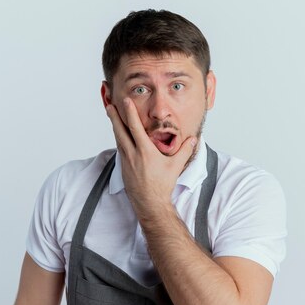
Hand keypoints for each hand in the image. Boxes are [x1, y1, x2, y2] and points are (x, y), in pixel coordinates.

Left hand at [106, 98, 196, 217]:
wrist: (150, 203)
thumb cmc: (162, 185)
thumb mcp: (175, 166)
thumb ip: (185, 150)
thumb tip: (194, 138)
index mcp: (145, 151)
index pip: (135, 127)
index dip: (130, 113)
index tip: (125, 101)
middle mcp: (132, 154)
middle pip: (120, 131)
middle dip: (114, 117)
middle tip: (110, 105)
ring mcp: (126, 161)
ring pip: (118, 139)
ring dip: (115, 126)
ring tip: (112, 116)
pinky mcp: (123, 167)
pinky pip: (120, 149)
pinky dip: (118, 139)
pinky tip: (118, 135)